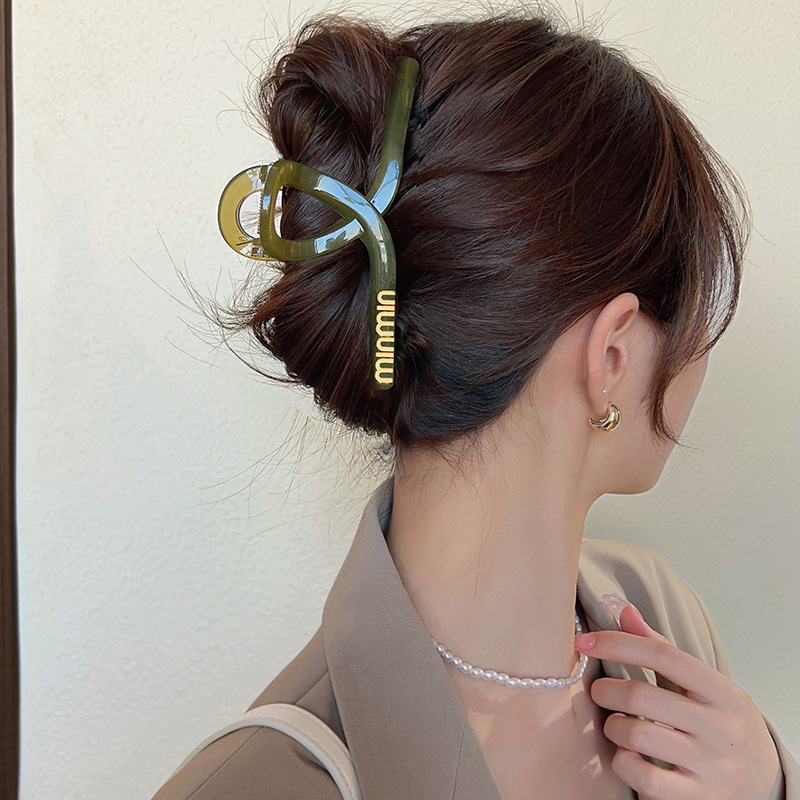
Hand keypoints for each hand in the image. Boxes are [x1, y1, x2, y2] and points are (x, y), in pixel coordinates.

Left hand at [573, 600, 784, 799]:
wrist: (765, 783)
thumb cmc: (723, 725)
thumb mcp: (705, 685)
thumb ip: (662, 649)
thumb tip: (623, 611)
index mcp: (723, 692)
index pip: (663, 655)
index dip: (617, 644)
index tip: (584, 641)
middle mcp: (721, 728)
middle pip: (642, 696)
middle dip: (606, 690)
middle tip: (600, 692)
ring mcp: (711, 766)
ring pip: (638, 734)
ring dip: (613, 727)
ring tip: (616, 725)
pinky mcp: (698, 798)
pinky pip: (645, 778)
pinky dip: (624, 762)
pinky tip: (627, 755)